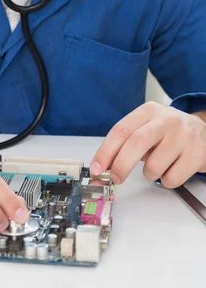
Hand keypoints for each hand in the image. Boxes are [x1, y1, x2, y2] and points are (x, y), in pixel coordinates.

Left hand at [90, 102, 205, 187]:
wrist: (205, 132)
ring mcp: (183, 136)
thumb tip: (104, 165)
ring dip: (149, 173)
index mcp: (148, 111)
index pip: (121, 130)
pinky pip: (172, 178)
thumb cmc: (168, 132)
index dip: (106, 151)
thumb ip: (127, 141)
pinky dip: (166, 181)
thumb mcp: (148, 127)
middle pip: (136, 143)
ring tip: (157, 166)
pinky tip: (172, 169)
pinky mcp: (197, 154)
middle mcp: (166, 120)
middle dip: (121, 165)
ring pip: (154, 165)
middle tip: (115, 179)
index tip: (96, 169)